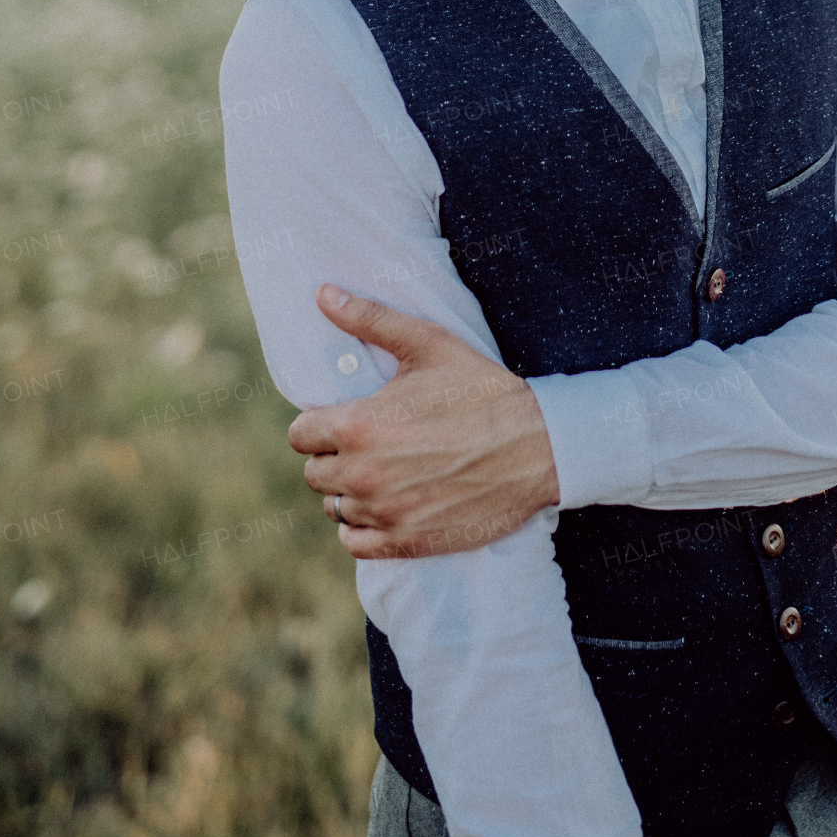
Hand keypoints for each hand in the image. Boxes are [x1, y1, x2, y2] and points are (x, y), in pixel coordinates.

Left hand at [288, 285, 560, 558]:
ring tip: (385, 470)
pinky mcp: (405, 542)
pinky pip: (355, 543)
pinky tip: (388, 502)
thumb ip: (369, 319)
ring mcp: (384, 513)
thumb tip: (323, 294)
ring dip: (350, 491)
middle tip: (371, 442)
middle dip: (335, 456)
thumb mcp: (428, 344)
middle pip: (314, 474)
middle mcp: (362, 476)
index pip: (300, 435)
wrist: (536, 446)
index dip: (320, 423)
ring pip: (334, 507)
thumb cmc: (481, 390)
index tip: (346, 418)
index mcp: (359, 426)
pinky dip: (363, 526)